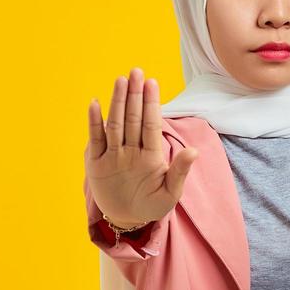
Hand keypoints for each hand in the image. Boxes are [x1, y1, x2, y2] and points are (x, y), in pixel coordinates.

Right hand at [85, 67, 199, 226]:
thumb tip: (194, 151)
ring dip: (117, 102)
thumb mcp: (169, 194)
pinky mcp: (96, 162)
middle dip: (134, 95)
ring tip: (120, 81)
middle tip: (136, 71)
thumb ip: (180, 172)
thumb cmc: (152, 205)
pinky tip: (95, 104)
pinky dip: (94, 123)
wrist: (128, 219)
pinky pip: (96, 139)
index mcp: (151, 155)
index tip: (152, 83)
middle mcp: (131, 150)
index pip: (151, 124)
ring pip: (115, 124)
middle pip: (133, 119)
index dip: (152, 104)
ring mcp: (113, 155)